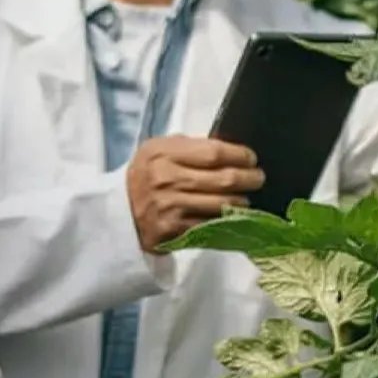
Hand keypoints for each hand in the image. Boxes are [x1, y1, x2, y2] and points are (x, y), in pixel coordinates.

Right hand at [126, 135, 262, 251]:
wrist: (119, 212)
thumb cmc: (145, 176)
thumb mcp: (157, 150)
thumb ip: (189, 147)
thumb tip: (228, 151)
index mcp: (163, 153)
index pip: (214, 152)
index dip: (239, 155)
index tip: (251, 158)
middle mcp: (166, 179)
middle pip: (224, 179)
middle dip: (249, 178)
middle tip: (258, 178)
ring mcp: (171, 207)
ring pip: (223, 204)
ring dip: (242, 202)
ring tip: (246, 198)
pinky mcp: (174, 230)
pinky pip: (212, 224)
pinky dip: (228, 220)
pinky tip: (233, 215)